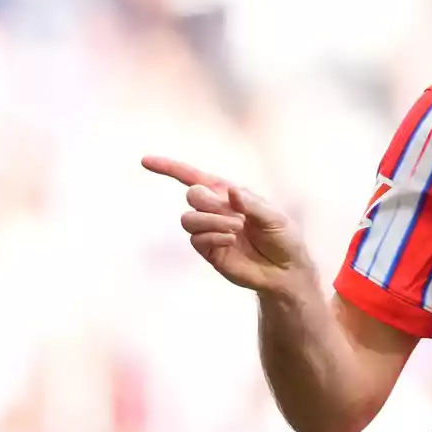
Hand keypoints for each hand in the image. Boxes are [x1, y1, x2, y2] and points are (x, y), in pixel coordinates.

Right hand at [142, 155, 316, 295]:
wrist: (285, 270)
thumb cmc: (283, 237)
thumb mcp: (274, 217)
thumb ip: (252, 204)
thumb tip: (231, 191)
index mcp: (230, 194)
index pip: (195, 177)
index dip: (170, 168)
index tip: (146, 161)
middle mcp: (216, 210)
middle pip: (191, 195)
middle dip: (207, 201)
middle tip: (236, 215)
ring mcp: (210, 230)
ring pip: (189, 219)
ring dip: (211, 221)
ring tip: (236, 228)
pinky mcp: (209, 250)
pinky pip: (196, 239)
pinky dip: (212, 236)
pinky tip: (230, 240)